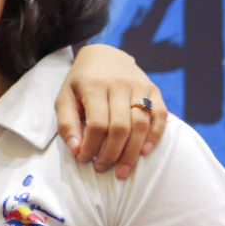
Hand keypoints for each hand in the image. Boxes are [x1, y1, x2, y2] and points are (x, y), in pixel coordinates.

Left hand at [55, 44, 166, 178]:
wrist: (104, 55)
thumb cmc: (80, 83)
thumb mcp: (64, 98)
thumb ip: (67, 124)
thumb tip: (76, 150)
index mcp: (94, 86)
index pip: (97, 124)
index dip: (91, 146)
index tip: (84, 159)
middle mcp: (119, 84)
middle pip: (120, 127)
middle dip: (112, 154)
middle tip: (103, 169)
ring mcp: (140, 85)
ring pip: (141, 124)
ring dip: (132, 152)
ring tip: (122, 171)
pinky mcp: (153, 89)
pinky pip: (160, 115)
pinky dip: (155, 135)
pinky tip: (144, 152)